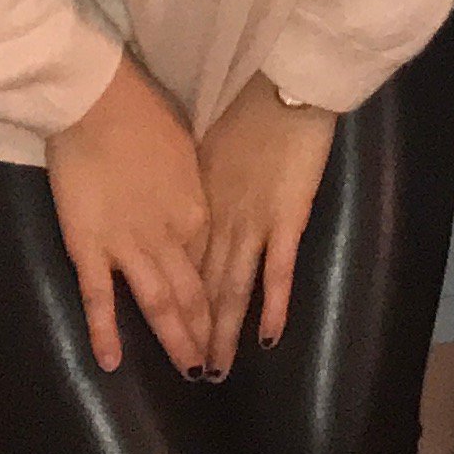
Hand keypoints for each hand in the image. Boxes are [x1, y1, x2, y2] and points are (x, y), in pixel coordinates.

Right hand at [45, 60, 212, 376]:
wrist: (100, 100)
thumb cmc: (144, 114)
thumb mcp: (185, 153)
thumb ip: (189, 189)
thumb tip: (193, 208)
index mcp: (197, 208)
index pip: (210, 263)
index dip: (218, 295)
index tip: (222, 320)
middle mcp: (171, 235)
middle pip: (194, 292)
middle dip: (205, 332)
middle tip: (213, 366)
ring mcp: (130, 245)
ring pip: (159, 303)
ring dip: (175, 340)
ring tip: (189, 373)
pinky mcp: (90, 247)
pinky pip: (99, 298)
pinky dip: (106, 331)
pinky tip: (111, 362)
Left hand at [196, 73, 338, 355]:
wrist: (281, 82)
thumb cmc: (243, 103)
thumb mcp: (203, 140)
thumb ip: (192, 173)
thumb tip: (175, 190)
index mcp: (196, 203)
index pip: (182, 262)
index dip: (174, 298)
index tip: (168, 327)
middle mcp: (218, 221)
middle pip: (202, 286)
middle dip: (193, 331)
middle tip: (188, 370)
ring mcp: (252, 222)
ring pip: (232, 289)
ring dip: (223, 333)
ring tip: (215, 371)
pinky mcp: (286, 219)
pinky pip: (277, 273)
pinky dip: (272, 308)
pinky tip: (266, 338)